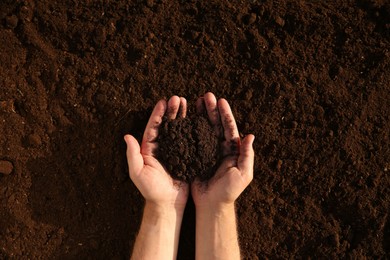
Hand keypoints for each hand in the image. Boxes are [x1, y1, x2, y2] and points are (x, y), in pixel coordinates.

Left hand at [124, 96, 189, 210]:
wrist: (168, 204)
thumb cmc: (151, 190)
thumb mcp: (138, 173)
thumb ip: (133, 155)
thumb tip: (127, 136)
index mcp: (150, 149)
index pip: (154, 127)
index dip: (158, 114)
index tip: (163, 101)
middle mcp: (162, 147)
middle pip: (167, 124)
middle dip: (172, 110)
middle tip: (178, 98)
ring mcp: (175, 151)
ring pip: (179, 129)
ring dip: (182, 116)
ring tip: (188, 103)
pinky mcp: (186, 156)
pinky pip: (189, 139)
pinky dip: (193, 128)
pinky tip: (198, 119)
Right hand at [191, 92, 254, 208]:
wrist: (211, 205)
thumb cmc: (229, 191)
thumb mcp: (243, 174)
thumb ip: (247, 156)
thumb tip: (250, 136)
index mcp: (232, 150)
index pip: (229, 128)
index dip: (225, 114)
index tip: (220, 101)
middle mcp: (219, 147)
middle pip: (216, 124)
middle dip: (212, 110)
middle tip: (206, 96)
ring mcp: (207, 151)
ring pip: (204, 128)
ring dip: (201, 115)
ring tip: (195, 101)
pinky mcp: (195, 156)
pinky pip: (192, 139)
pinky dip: (190, 127)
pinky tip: (185, 117)